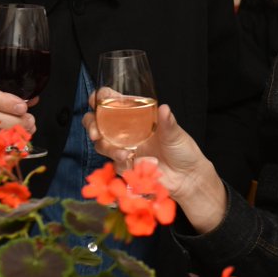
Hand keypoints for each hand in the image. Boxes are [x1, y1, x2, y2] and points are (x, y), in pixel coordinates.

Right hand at [84, 101, 226, 231]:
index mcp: (137, 115)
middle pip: (97, 122)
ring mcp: (124, 147)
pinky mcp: (125, 165)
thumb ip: (168, 123)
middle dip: (91, 124)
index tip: (96, 101)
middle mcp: (127, 130)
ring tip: (125, 154)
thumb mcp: (176, 134)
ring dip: (108, 147)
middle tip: (95, 133)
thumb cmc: (183, 150)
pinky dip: (120, 163)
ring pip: (102, 144)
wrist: (186, 178)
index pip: (113, 101)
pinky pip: (114, 163)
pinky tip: (132, 163)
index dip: (100, 98)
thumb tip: (164, 109)